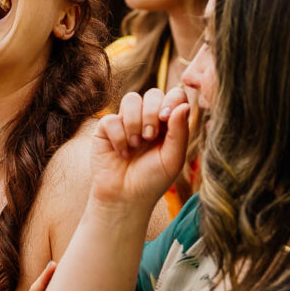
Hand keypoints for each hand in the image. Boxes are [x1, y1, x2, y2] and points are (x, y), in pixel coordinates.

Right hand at [92, 88, 191, 210]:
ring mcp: (126, 121)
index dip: (171, 100)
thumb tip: (184, 105)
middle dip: (151, 113)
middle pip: (153, 93)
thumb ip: (180, 131)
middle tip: (149, 137)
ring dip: (134, 122)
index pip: (174, 96)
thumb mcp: (173, 158)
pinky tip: (121, 152)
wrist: (125, 197)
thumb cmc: (152, 180)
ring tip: (136, 145)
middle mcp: (147, 118)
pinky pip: (112, 118)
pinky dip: (118, 136)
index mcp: (168, 123)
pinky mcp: (106, 128)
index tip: (166, 117)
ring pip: (131, 99)